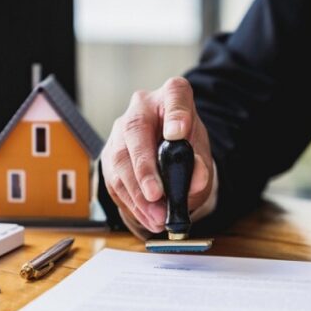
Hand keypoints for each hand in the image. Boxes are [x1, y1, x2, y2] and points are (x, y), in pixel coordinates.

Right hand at [100, 77, 212, 234]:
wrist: (167, 153)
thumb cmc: (185, 147)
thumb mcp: (201, 153)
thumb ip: (201, 165)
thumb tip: (196, 179)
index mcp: (172, 96)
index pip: (175, 94)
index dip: (176, 113)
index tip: (178, 133)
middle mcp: (142, 107)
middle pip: (135, 131)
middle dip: (144, 168)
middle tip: (156, 194)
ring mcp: (121, 129)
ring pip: (120, 159)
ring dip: (137, 194)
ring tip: (157, 216)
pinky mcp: (109, 153)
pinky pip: (114, 179)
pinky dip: (131, 202)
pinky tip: (147, 216)